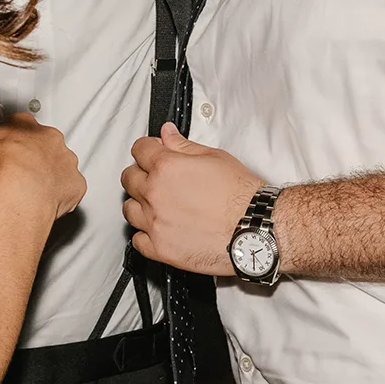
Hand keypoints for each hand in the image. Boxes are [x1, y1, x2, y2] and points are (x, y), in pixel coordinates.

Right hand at [0, 112, 85, 220]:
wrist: (19, 193)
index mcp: (24, 126)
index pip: (20, 124)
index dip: (12, 139)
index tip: (5, 151)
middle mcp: (50, 138)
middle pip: (44, 142)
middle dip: (34, 156)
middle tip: (18, 173)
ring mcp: (66, 160)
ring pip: (61, 164)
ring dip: (50, 174)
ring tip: (32, 191)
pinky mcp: (75, 183)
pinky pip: (71, 188)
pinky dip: (62, 194)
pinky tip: (47, 203)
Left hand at [121, 124, 262, 275]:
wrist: (256, 229)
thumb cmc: (242, 196)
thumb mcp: (215, 158)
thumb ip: (184, 145)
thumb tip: (168, 134)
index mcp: (166, 168)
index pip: (139, 150)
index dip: (147, 149)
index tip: (152, 152)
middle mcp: (156, 194)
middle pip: (129, 178)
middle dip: (140, 173)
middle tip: (156, 177)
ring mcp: (155, 223)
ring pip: (129, 209)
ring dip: (140, 204)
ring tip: (158, 204)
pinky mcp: (161, 248)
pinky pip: (138, 240)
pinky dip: (145, 234)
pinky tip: (159, 228)